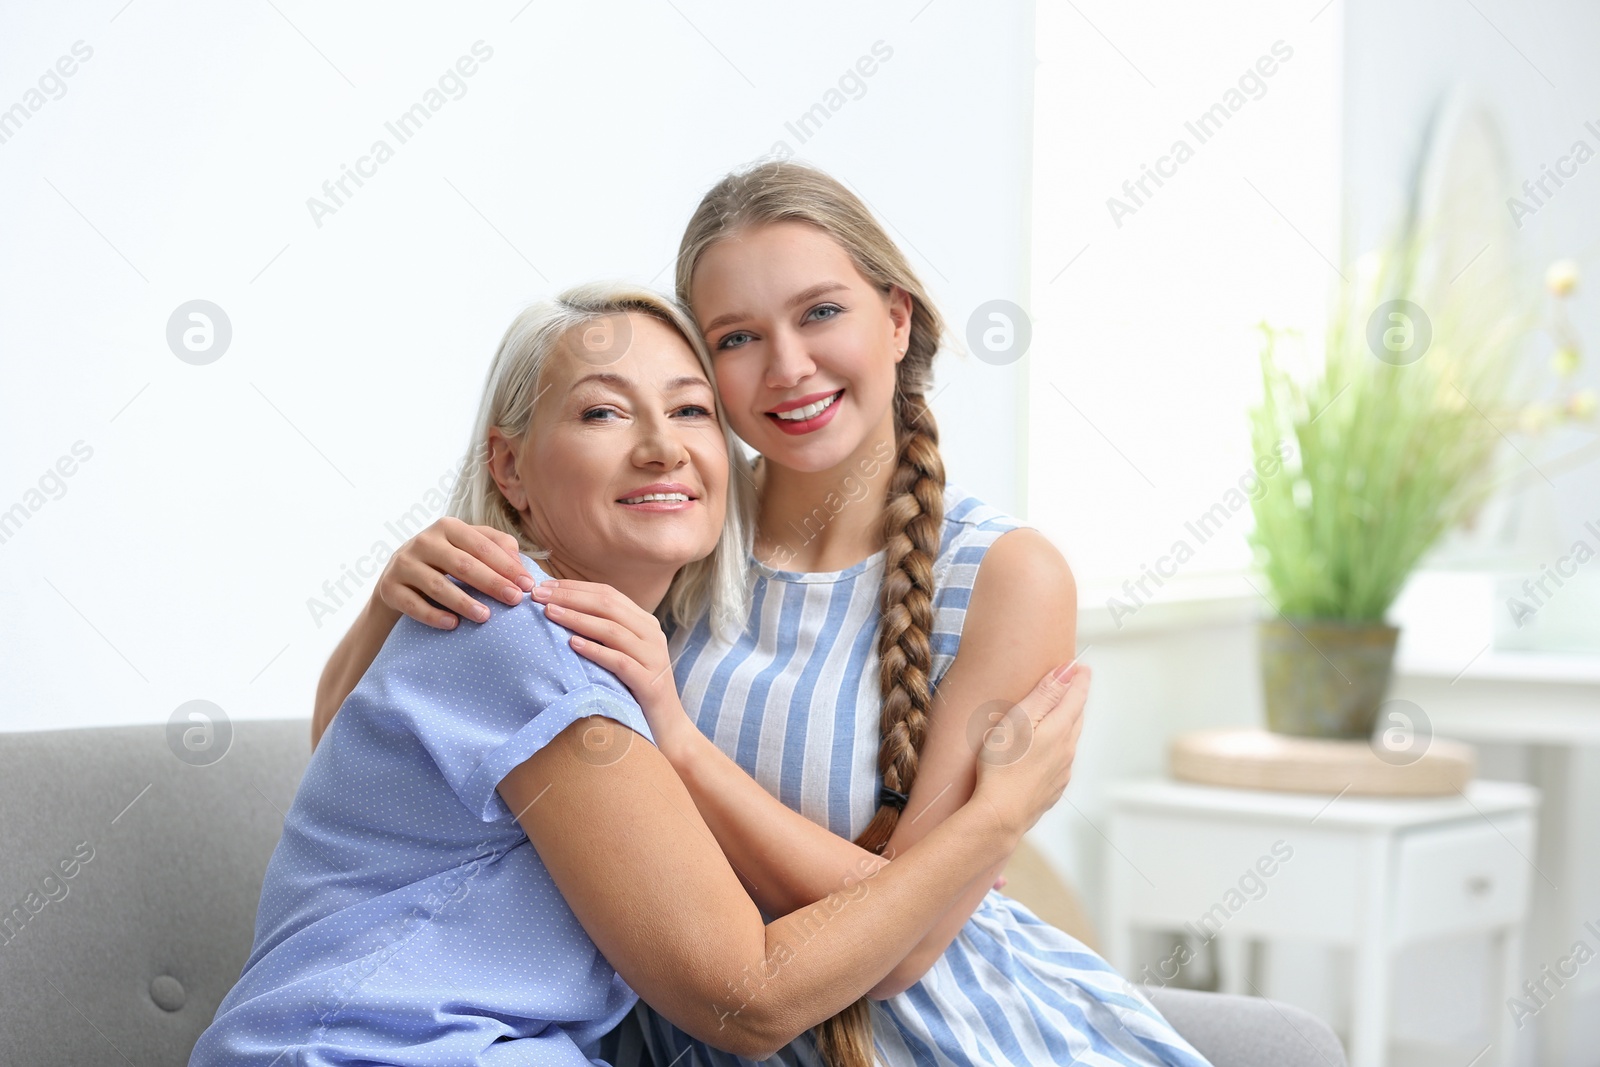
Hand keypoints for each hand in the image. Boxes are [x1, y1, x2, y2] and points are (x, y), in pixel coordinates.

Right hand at [375, 517, 532, 627]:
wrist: (398, 578)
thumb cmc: (445, 562)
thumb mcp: (469, 548)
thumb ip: (498, 547)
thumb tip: (519, 566)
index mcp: (448, 527)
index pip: (482, 546)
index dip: (507, 566)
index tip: (527, 585)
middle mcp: (424, 541)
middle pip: (463, 564)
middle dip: (492, 583)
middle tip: (514, 600)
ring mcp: (404, 563)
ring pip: (437, 585)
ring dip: (464, 602)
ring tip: (486, 617)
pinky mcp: (390, 587)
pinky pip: (413, 604)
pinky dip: (433, 616)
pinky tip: (452, 625)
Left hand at [531, 579, 694, 751]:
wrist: (667, 728)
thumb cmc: (635, 690)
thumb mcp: (622, 654)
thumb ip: (603, 633)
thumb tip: (560, 612)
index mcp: (644, 623)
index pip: (608, 594)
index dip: (575, 587)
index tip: (544, 586)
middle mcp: (652, 634)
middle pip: (608, 605)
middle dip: (571, 597)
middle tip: (539, 596)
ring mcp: (653, 657)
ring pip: (612, 629)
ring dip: (577, 619)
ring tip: (550, 613)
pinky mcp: (650, 682)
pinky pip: (619, 661)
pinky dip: (595, 650)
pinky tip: (572, 644)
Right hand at [969, 663, 1089, 839]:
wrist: (1000, 814)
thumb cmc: (1002, 766)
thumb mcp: (1019, 720)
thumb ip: (1044, 695)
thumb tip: (1068, 671)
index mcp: (1060, 729)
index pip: (1076, 696)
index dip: (1079, 679)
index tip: (1081, 666)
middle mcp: (1067, 750)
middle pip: (1077, 717)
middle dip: (1076, 698)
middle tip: (1073, 684)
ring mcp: (1062, 772)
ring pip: (1071, 740)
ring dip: (1070, 723)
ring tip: (1062, 713)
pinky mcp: (1052, 789)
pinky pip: (1062, 761)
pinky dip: (1060, 747)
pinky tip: (1049, 751)